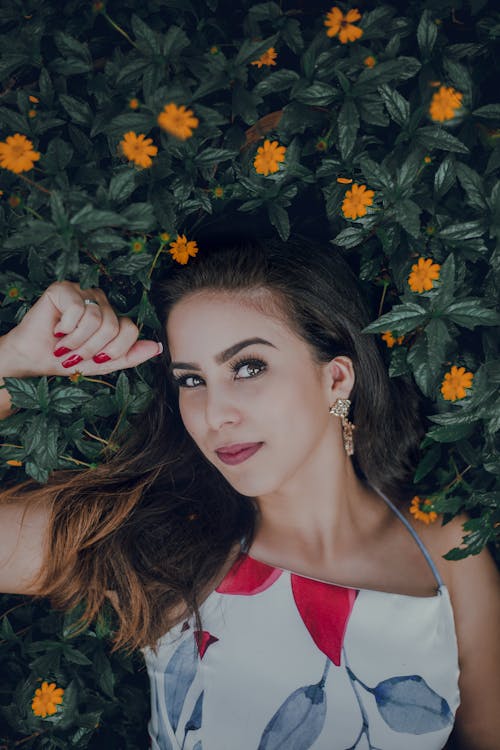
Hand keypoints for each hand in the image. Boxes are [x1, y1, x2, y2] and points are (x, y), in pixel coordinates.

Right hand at [0, 281, 162, 378]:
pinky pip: (77, 309)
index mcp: (113, 316)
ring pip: (95, 320)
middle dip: (91, 349)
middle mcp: (101, 301)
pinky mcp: (63, 289)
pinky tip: (56, 329)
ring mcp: (83, 292)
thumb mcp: (103, 363)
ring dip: (76, 341)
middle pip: (113, 327)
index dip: (113, 351)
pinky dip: (65, 327)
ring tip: (63, 344)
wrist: (34, 359)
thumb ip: (130, 356)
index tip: (95, 358)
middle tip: (74, 353)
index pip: (131, 329)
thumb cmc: (67, 359)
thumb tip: (158, 347)